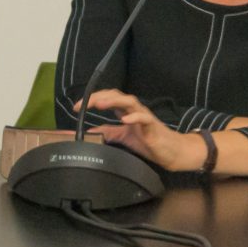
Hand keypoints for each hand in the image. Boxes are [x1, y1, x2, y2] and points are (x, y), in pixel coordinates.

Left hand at [81, 89, 204, 172]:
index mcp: (126, 111)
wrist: (170, 151)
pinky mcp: (153, 126)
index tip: (77, 107)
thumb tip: (90, 132)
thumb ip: (108, 132)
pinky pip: (144, 118)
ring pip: (129, 102)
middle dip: (98, 97)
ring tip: (99, 104)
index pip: (107, 98)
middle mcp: (134, 110)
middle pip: (115, 95)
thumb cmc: (148, 141)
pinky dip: (135, 117)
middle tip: (82, 104)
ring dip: (113, 101)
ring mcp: (144, 116)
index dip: (92, 99)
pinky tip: (125, 120)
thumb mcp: (123, 136)